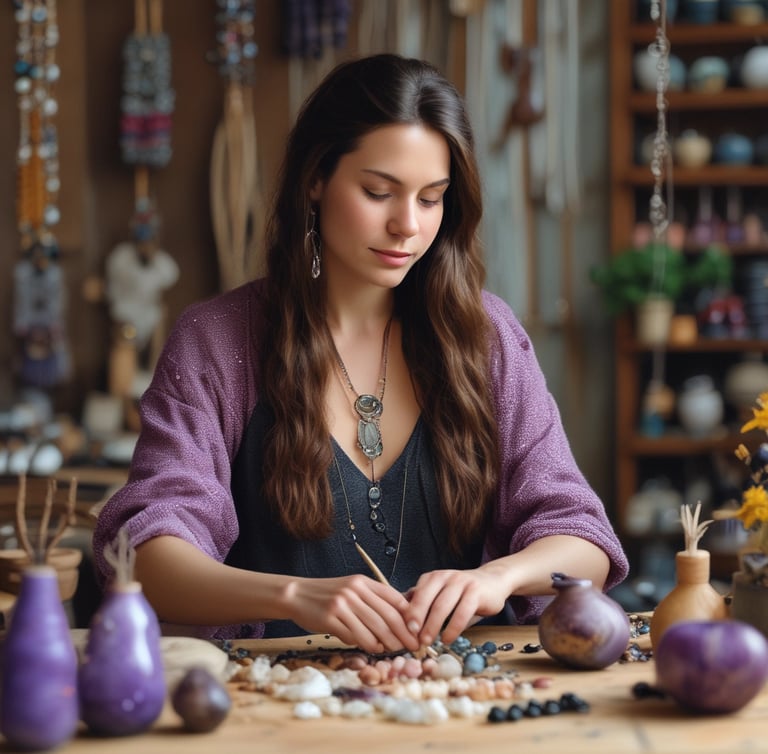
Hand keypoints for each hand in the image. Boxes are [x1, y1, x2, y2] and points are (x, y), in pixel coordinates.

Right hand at [284, 575, 420, 653]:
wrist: (297, 595)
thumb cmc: (329, 595)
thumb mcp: (352, 588)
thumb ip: (373, 599)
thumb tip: (400, 618)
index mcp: (363, 582)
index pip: (394, 598)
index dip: (409, 617)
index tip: (417, 631)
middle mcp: (354, 591)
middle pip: (387, 616)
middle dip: (403, 634)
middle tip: (412, 646)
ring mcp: (342, 604)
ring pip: (373, 628)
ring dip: (386, 642)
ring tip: (393, 650)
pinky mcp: (330, 619)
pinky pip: (355, 636)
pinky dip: (367, 644)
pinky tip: (373, 648)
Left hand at [402, 568, 509, 645]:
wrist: (493, 581)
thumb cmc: (462, 593)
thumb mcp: (441, 594)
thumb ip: (424, 602)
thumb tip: (398, 615)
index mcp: (433, 577)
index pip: (416, 595)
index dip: (408, 614)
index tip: (403, 631)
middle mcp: (445, 576)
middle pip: (427, 599)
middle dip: (418, 621)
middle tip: (413, 639)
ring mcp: (461, 582)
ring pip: (443, 606)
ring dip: (433, 626)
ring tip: (428, 642)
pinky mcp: (476, 592)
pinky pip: (462, 612)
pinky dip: (453, 628)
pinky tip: (448, 639)